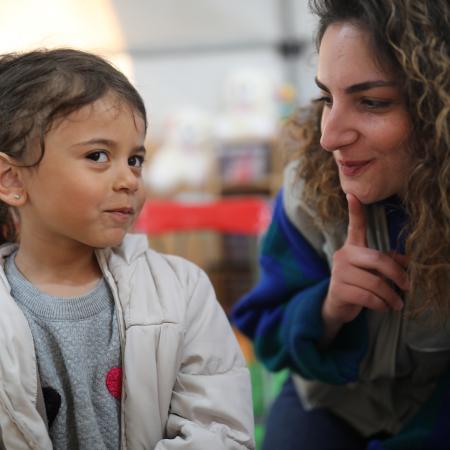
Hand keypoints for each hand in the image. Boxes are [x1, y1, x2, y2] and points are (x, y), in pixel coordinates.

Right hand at [321, 193, 408, 341]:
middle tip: (408, 286)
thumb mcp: (372, 272)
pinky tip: (384, 307)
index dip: (355, 211)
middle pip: (377, 259)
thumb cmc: (358, 285)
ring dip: (391, 296)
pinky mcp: (338, 289)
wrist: (337, 306)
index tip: (352, 194)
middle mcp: (343, 255)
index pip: (355, 227)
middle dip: (397, 274)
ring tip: (397, 303)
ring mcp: (339, 272)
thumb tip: (407, 261)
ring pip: (375, 283)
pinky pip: (367, 297)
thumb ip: (387, 263)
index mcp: (352, 248)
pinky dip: (381, 305)